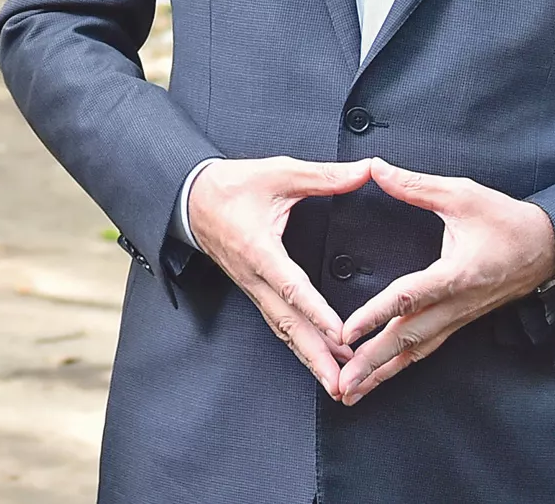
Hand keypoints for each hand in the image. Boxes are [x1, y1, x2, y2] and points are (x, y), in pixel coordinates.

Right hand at [185, 156, 373, 391]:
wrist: (190, 197)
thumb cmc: (231, 186)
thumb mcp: (278, 172)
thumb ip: (324, 176)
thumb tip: (364, 171)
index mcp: (259, 249)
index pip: (292, 287)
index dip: (317, 312)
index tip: (341, 335)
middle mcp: (254, 277)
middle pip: (288, 325)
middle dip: (316, 357)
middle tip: (342, 383)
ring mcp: (252, 288)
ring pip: (283, 330)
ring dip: (310, 358)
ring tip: (337, 383)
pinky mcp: (254, 291)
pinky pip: (278, 324)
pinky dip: (299, 345)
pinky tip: (317, 358)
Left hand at [332, 159, 554, 404]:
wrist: (550, 249)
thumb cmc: (507, 221)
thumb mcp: (462, 194)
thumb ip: (415, 186)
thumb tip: (374, 168)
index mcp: (456, 274)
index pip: (408, 298)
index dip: (375, 314)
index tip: (346, 332)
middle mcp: (456, 304)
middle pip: (407, 339)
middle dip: (371, 363)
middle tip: (340, 384)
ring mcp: (458, 318)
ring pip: (415, 352)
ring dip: (382, 373)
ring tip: (350, 392)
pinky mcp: (458, 322)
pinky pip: (424, 349)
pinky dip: (399, 366)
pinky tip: (379, 378)